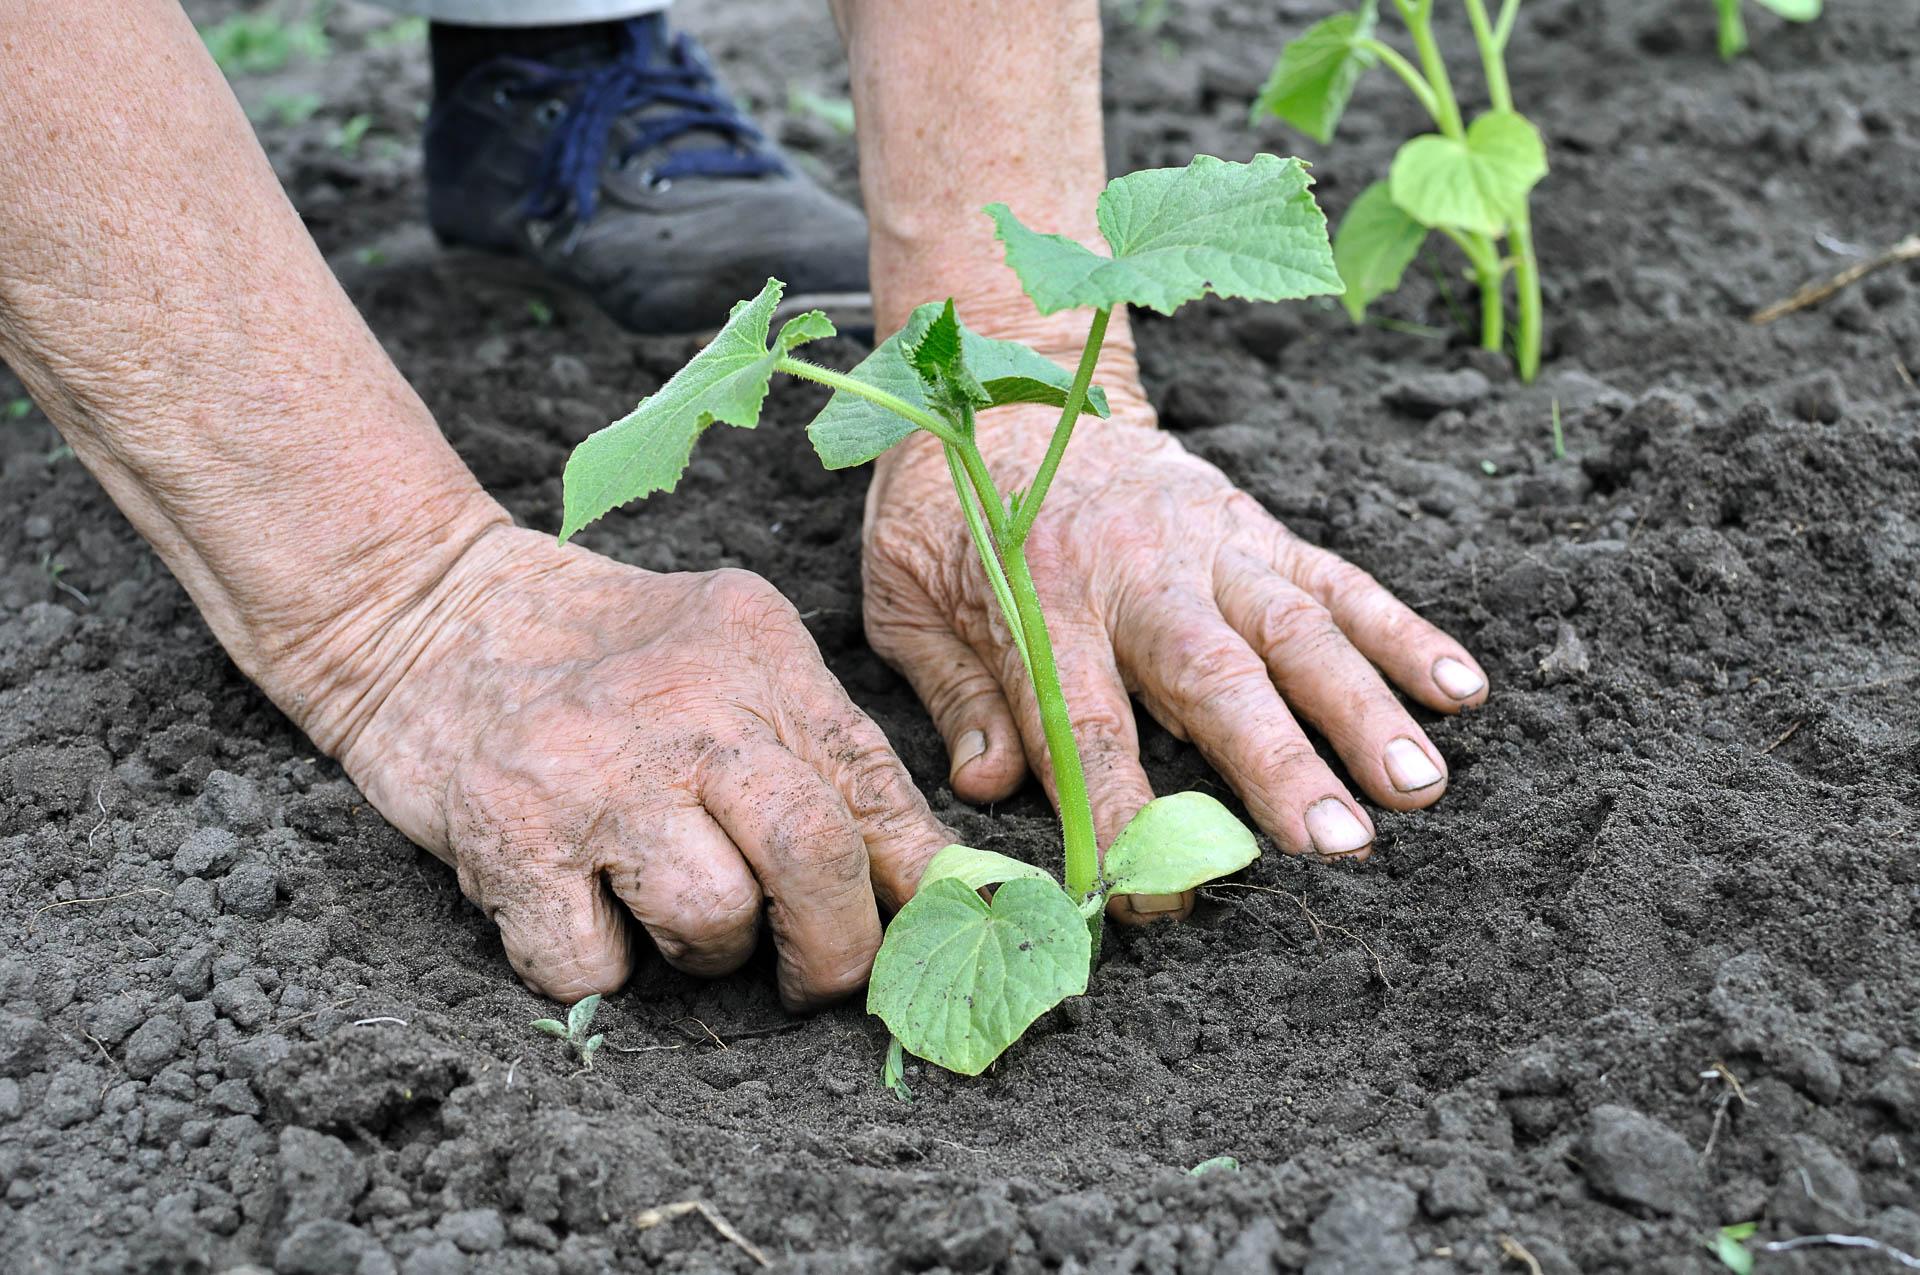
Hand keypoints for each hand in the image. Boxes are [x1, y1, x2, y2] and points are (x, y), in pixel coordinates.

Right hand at [321, 526, 947, 1006]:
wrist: (426, 615)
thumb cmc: (603, 655)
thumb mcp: (730, 654)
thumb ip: (822, 748)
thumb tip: (926, 876)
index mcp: (756, 655)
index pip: (872, 784)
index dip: (917, 879)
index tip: (924, 929)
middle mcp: (684, 711)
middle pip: (812, 855)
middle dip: (835, 948)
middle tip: (817, 973)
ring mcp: (594, 778)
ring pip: (712, 920)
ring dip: (707, 952)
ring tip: (671, 909)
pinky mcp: (510, 841)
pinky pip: (593, 969)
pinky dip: (600, 970)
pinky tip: (585, 912)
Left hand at [862, 391, 1487, 918]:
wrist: (1006, 381)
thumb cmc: (949, 507)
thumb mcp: (906, 596)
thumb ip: (955, 693)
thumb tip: (990, 789)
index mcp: (1039, 595)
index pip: (1085, 723)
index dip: (1120, 815)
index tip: (1151, 896)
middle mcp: (1137, 569)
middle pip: (1216, 678)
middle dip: (1280, 765)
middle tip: (1339, 845)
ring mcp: (1210, 544)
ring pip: (1298, 629)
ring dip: (1363, 709)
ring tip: (1419, 786)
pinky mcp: (1256, 526)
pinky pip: (1339, 579)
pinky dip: (1403, 632)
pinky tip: (1462, 689)